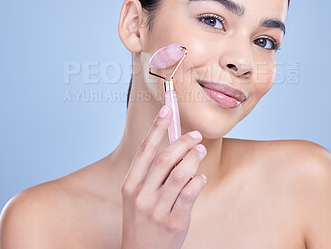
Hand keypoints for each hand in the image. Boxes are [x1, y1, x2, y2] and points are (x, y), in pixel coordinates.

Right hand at [120, 105, 206, 248]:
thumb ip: (153, 173)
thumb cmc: (142, 219)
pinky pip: (190, 193)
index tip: (167, 110)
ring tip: (200, 152)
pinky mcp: (174, 222)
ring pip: (180, 174)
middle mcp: (141, 195)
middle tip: (195, 136)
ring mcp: (157, 209)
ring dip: (193, 158)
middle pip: (164, 159)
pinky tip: (199, 178)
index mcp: (131, 184)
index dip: (157, 127)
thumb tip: (176, 146)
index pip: (144, 150)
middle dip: (182, 142)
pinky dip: (198, 180)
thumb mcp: (139, 195)